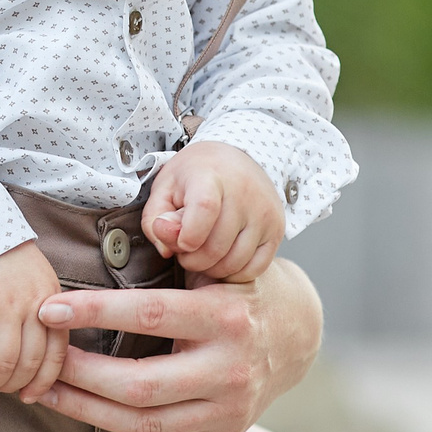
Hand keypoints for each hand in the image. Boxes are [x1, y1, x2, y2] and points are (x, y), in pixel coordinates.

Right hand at [0, 241, 66, 400]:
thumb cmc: (2, 260)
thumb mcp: (36, 282)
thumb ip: (43, 315)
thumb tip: (37, 363)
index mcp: (51, 302)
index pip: (56, 354)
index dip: (43, 382)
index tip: (30, 395)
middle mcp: (32, 306)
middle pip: (28, 364)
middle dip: (13, 385)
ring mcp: (3, 307)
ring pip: (3, 364)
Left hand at [32, 259, 320, 431]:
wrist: (294, 334)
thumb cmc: (234, 289)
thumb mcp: (216, 264)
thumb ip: (181, 251)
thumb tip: (156, 223)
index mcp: (224, 318)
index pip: (149, 314)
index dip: (96, 312)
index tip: (48, 309)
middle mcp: (228, 369)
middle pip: (142, 383)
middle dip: (81, 373)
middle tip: (40, 359)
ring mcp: (227, 412)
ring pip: (147, 423)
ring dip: (88, 413)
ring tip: (44, 393)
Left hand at [142, 140, 284, 281]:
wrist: (235, 158)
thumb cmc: (196, 175)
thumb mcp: (165, 187)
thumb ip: (155, 218)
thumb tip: (167, 247)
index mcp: (211, 176)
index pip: (204, 209)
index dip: (187, 236)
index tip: (180, 243)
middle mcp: (244, 193)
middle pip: (216, 246)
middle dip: (192, 260)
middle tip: (185, 250)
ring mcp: (264, 213)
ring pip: (235, 262)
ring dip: (211, 269)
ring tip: (202, 253)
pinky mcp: (276, 229)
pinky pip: (255, 268)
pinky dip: (234, 273)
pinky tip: (222, 260)